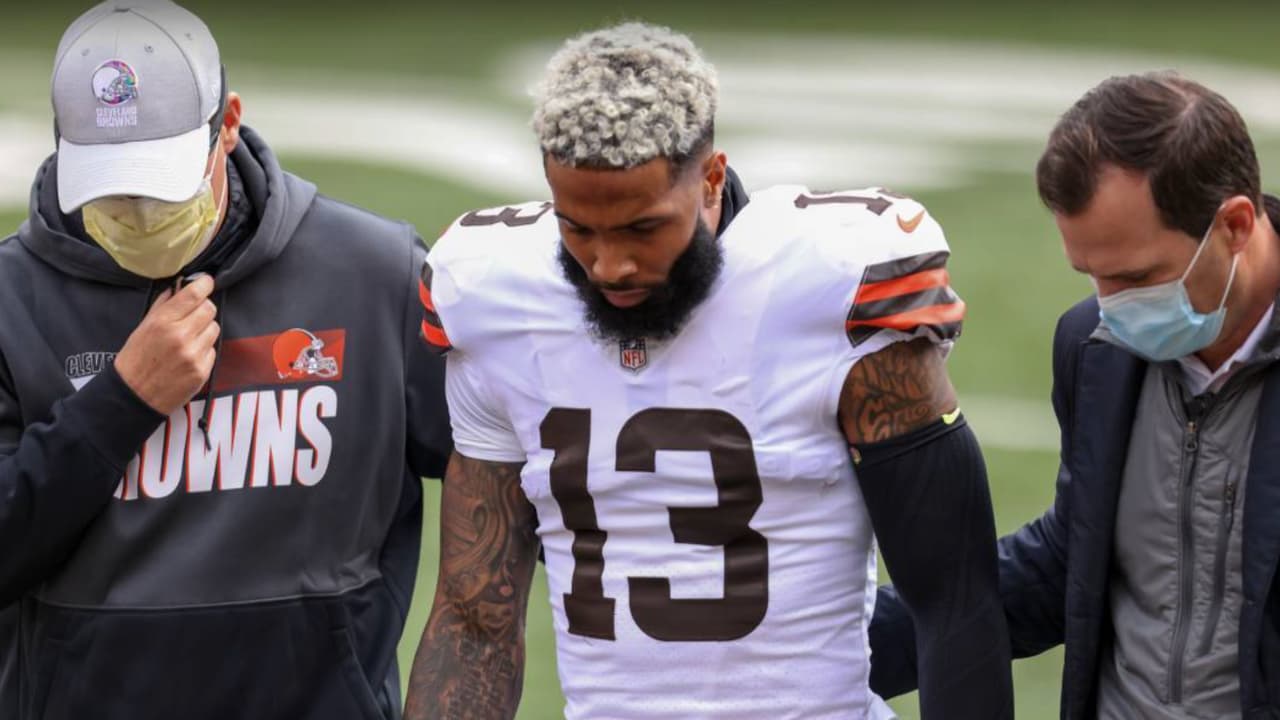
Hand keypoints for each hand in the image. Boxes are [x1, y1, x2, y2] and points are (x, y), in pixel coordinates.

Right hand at [114, 274, 219, 415]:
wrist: (134, 395)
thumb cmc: (136, 359)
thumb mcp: (143, 327)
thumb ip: (163, 305)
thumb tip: (179, 286)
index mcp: (162, 322)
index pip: (193, 295)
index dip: (204, 284)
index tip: (206, 282)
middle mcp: (180, 336)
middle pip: (209, 309)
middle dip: (203, 308)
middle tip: (194, 314)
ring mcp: (193, 354)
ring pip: (214, 328)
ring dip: (205, 329)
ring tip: (189, 338)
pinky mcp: (202, 370)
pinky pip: (212, 349)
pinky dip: (204, 349)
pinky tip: (189, 355)